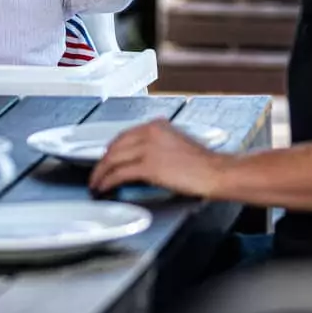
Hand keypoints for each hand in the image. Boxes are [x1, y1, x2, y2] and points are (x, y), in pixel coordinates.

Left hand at [89, 119, 225, 197]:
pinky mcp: (148, 166)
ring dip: (100, 172)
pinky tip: (103, 187)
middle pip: (115, 146)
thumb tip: (143, 154)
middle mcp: (150, 132)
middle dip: (102, 160)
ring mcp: (148, 148)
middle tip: (97, 171)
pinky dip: (107, 181)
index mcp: (157, 125)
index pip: (125, 135)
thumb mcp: (178, 142)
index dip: (112, 148)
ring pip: (112, 159)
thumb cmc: (203, 163)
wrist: (216, 172)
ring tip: (95, 182)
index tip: (106, 157)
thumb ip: (159, 142)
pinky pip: (118, 173)